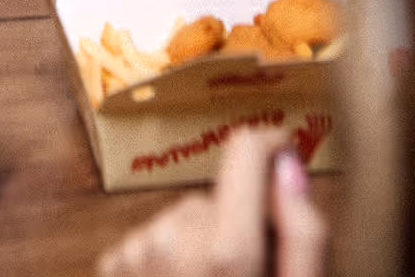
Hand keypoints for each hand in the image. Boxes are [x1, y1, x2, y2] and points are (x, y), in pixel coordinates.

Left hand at [97, 131, 328, 276]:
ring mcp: (136, 258)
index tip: (285, 165)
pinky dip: (169, 265)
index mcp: (226, 255)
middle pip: (218, 196)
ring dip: (201, 250)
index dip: (272, 150)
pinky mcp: (110, 271)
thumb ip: (304, 237)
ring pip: (184, 220)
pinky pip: (152, 242)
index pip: (245, 150)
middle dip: (238, 227)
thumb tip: (288, 164)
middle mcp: (173, 245)